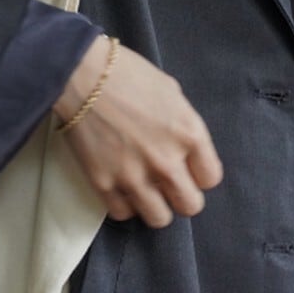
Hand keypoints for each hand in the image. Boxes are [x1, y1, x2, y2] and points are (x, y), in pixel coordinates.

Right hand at [53, 35, 223, 228]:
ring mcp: (135, 177)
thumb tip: (185, 146)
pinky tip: (121, 185)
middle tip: (169, 182)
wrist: (83, 74)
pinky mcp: (104, 185)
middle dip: (182, 194)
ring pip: (159, 219)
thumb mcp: (172, 92)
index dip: (200, 174)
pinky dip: (124, 203)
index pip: (211, 178)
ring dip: (155, 204)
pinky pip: (123, 214)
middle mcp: (167, 161)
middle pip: (190, 206)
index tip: (189, 168)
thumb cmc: (130, 74)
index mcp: (189, 134)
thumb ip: (183, 125)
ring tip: (145, 188)